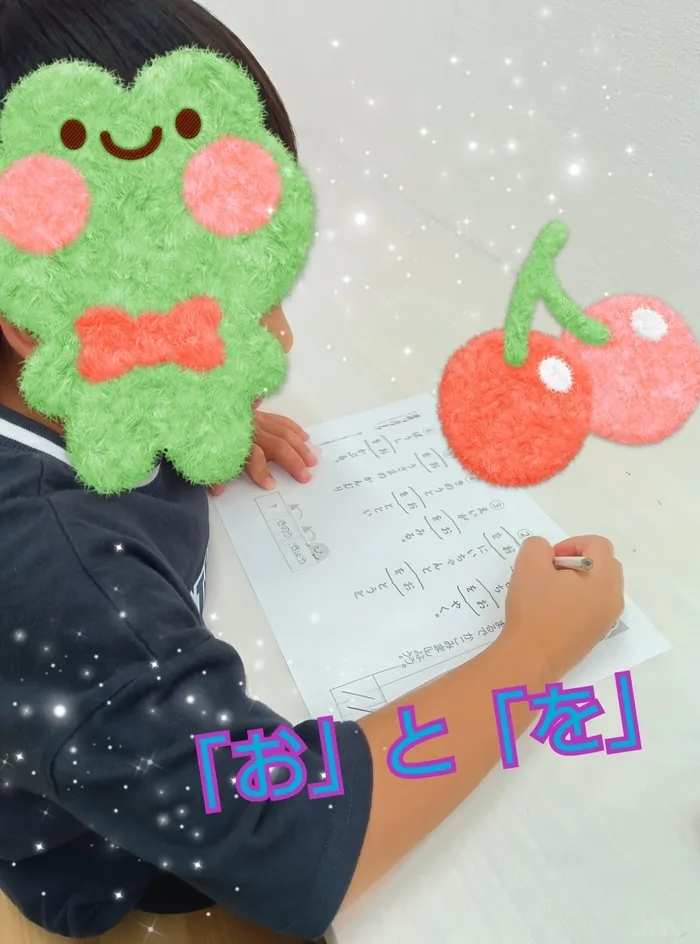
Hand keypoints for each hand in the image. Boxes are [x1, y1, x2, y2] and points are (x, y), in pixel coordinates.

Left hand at [208, 409, 316, 495]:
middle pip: (276, 444)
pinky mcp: (260, 413)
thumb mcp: (206, 459)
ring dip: (300, 447)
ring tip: (312, 460)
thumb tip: (218, 490)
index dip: (261, 472)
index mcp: (236, 440)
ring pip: (283, 432)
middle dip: (292, 461)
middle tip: (306, 476)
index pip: (251, 456)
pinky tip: (305, 438)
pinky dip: (294, 428)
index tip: (270, 486)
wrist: (202, 409)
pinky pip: (281, 420)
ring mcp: (257, 419)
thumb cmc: (208, 438)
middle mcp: (250, 428)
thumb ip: (213, 475)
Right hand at [501, 535, 623, 679]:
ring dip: (578, 581)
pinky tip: (554, 611)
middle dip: (577, 561)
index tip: (549, 561)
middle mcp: (613, 598)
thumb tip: (548, 554)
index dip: (571, 544)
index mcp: (604, 578)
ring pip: (599, 586)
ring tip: (551, 592)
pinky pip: (594, 606)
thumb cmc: (533, 610)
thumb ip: (538, 546)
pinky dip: (578, 600)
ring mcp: (608, 618)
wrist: (531, 657)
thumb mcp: (528, 565)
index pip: (597, 544)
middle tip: (551, 574)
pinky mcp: (597, 634)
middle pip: (604, 563)